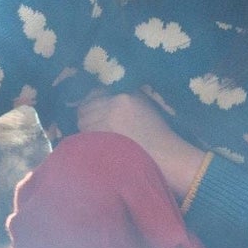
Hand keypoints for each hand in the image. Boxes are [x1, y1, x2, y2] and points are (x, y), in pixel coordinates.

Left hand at [76, 91, 203, 199]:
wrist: (165, 154)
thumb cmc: (157, 132)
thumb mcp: (144, 104)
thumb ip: (124, 97)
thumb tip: (100, 96)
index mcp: (125, 94)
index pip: (95, 93)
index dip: (91, 101)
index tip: (93, 109)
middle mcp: (114, 104)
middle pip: (85, 107)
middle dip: (86, 115)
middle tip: (92, 124)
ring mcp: (107, 120)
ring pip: (83, 122)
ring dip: (86, 128)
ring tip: (97, 136)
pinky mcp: (103, 137)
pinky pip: (86, 135)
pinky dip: (88, 139)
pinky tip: (98, 144)